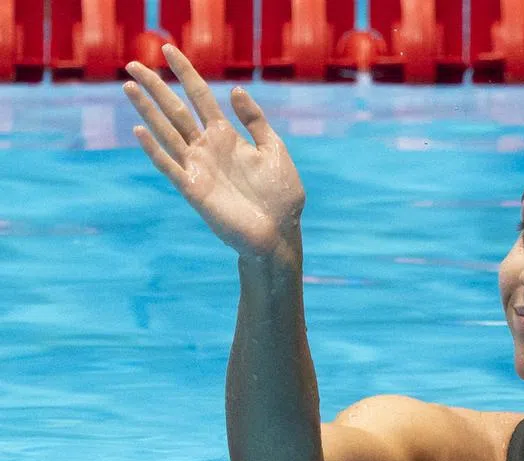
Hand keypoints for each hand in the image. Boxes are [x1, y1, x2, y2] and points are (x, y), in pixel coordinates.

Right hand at [123, 45, 304, 260]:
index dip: (186, 72)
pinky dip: (154, 149)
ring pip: (167, 132)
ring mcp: (198, 167)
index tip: (168, 49)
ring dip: (148, 111)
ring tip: (129, 86)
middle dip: (156, 87)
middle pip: (176, 110)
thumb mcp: (274, 151)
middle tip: (132, 62)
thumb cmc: (281, 196)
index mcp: (227, 136)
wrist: (279, 234)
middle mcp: (207, 148)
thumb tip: (234, 90)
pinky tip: (139, 131)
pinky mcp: (194, 190)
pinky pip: (170, 166)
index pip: (201, 97)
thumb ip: (255, 121)